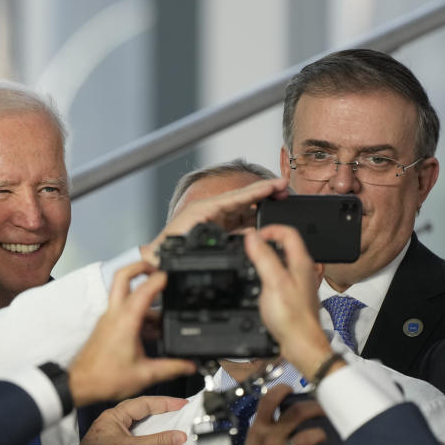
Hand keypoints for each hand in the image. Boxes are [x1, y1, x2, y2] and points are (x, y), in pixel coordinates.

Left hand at [55, 395, 187, 444]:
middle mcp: (111, 422)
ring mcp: (110, 435)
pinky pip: (133, 437)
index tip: (182, 403)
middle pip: (140, 411)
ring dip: (153, 425)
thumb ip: (158, 443)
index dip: (165, 402)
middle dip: (160, 411)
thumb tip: (179, 436)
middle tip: (179, 411)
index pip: (144, 403)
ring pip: (136, 424)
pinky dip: (146, 437)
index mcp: (113, 416)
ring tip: (171, 424)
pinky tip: (154, 444)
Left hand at [68, 261, 194, 404]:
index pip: (143, 289)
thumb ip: (171, 368)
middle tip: (158, 269)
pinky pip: (125, 310)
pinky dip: (140, 313)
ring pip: (126, 294)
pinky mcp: (107, 325)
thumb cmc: (104, 378)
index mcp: (125, 320)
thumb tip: (189, 364)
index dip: (159, 278)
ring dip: (145, 298)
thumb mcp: (144, 374)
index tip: (172, 274)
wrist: (80, 384)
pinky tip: (154, 330)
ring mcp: (110, 318)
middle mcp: (115, 314)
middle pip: (123, 276)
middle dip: (141, 267)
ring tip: (166, 315)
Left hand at [140, 177, 288, 264]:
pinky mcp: (216, 229)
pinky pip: (238, 223)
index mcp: (207, 207)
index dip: (261, 189)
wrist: (158, 261)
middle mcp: (212, 210)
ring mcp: (215, 219)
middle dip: (265, 195)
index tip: (279, 184)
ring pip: (244, 211)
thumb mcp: (197, 240)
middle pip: (245, 199)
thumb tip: (248, 234)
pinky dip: (252, 223)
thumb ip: (222, 235)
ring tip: (280, 206)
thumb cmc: (171, 248)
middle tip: (285, 191)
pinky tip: (264, 224)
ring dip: (261, 210)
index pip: (240, 196)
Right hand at [235, 385, 324, 444]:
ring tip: (322, 437)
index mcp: (258, 428)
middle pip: (297, 412)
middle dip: (314, 408)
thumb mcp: (253, 443)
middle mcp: (270, 437)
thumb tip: (288, 419)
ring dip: (320, 434)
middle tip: (322, 410)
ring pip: (310, 436)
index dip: (281, 391)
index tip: (291, 389)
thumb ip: (267, 430)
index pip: (268, 400)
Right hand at [244, 224, 334, 375]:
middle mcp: (303, 270)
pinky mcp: (294, 295)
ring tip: (251, 263)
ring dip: (266, 258)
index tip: (253, 236)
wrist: (301, 344)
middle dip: (265, 242)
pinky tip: (259, 284)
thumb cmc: (292, 317)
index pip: (288, 233)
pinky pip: (280, 276)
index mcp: (301, 262)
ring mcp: (300, 283)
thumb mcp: (273, 282)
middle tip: (248, 247)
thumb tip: (252, 236)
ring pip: (282, 261)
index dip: (269, 229)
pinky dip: (268, 274)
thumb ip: (263, 257)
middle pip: (285, 246)